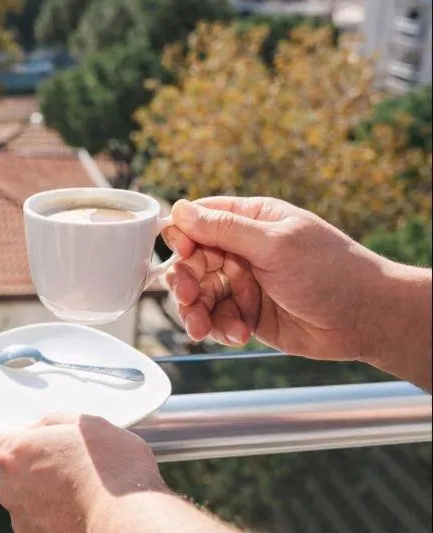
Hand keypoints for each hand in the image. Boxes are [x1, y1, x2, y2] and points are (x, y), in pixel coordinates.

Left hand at [0, 413, 167, 532]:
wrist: (127, 518)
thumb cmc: (109, 469)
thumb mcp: (83, 423)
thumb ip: (49, 423)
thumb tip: (38, 430)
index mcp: (14, 453)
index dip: (1, 439)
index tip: (20, 440)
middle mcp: (9, 488)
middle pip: (11, 472)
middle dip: (33, 466)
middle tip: (67, 462)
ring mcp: (22, 519)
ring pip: (27, 498)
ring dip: (46, 492)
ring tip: (80, 488)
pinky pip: (41, 520)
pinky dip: (57, 514)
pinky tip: (82, 507)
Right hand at [162, 196, 388, 361]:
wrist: (366, 319)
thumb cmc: (331, 271)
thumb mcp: (275, 245)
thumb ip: (225, 229)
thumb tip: (180, 209)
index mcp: (251, 221)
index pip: (199, 220)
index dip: (183, 237)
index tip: (183, 255)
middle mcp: (243, 250)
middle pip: (192, 261)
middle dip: (186, 282)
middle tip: (190, 299)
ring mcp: (245, 283)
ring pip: (200, 295)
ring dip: (197, 312)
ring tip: (203, 329)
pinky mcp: (248, 314)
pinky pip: (217, 319)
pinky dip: (220, 329)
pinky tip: (239, 335)